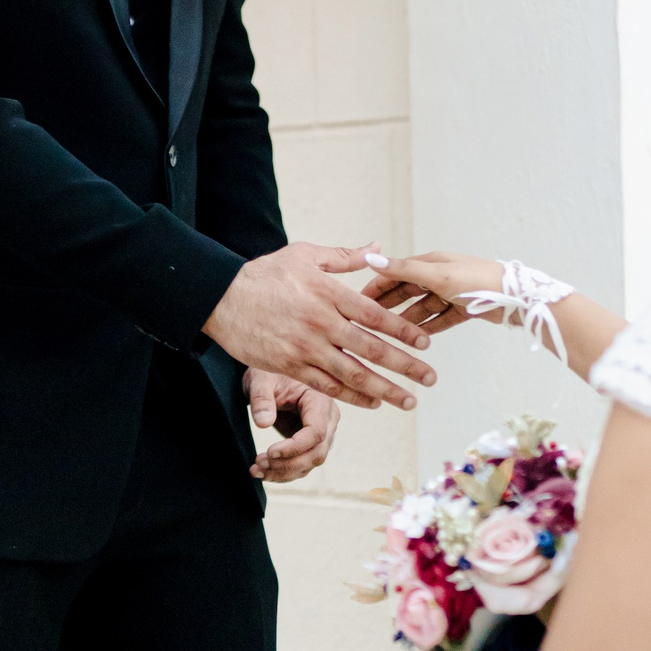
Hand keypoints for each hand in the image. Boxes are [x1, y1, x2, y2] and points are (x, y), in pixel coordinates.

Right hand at [201, 242, 437, 410]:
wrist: (221, 298)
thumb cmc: (264, 273)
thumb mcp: (305, 255)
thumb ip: (345, 257)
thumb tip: (378, 248)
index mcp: (328, 293)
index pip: (375, 315)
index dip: (403, 331)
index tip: (425, 343)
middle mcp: (320, 323)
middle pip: (371, 349)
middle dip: (405, 366)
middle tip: (430, 378)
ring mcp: (305, 348)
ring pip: (353, 374)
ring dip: (386, 390)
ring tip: (408, 401)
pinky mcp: (290, 367)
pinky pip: (327, 386)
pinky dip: (353, 397)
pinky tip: (373, 402)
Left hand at [244, 370, 337, 482]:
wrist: (269, 376)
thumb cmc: (267, 372)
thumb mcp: (260, 380)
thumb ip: (261, 399)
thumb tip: (263, 423)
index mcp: (320, 399)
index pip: (317, 432)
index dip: (295, 447)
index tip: (269, 451)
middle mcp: (327, 418)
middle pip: (317, 453)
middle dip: (287, 464)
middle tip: (259, 462)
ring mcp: (322, 432)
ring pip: (310, 463)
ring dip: (283, 472)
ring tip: (255, 470)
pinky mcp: (311, 443)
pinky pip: (302, 464)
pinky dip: (282, 472)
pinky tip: (261, 471)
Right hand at [362, 251, 505, 334]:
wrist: (516, 297)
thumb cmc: (477, 280)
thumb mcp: (437, 275)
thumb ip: (404, 270)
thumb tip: (373, 258)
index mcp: (431, 262)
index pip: (396, 272)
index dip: (377, 285)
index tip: (358, 299)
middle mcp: (440, 275)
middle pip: (408, 291)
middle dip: (390, 304)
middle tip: (369, 321)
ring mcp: (452, 292)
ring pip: (424, 307)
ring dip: (409, 320)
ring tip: (391, 336)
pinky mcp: (465, 308)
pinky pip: (442, 319)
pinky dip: (430, 327)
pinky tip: (418, 340)